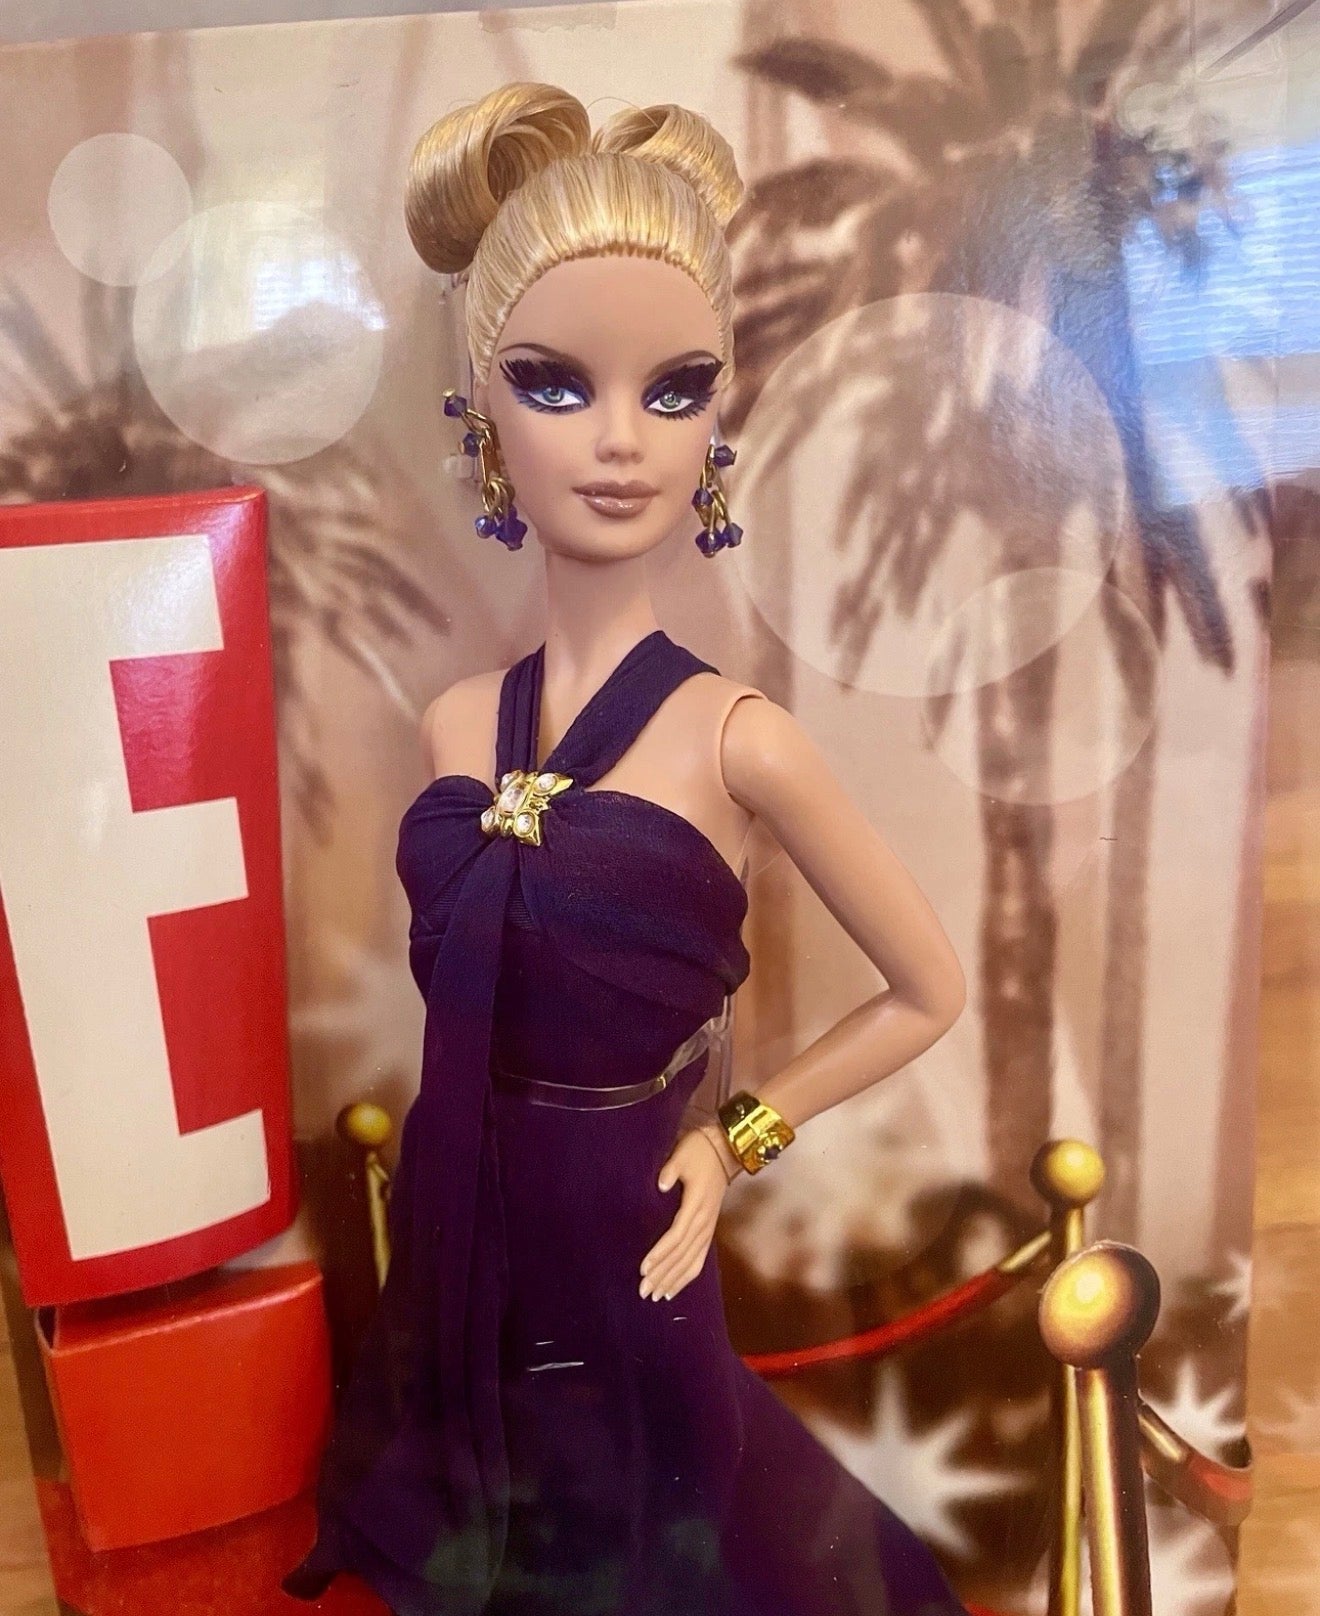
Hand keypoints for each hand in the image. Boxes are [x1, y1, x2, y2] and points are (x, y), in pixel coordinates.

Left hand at [639, 1125, 739, 1300]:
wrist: (724, 1150)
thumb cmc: (699, 1151)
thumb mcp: (682, 1155)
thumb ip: (670, 1170)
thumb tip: (661, 1184)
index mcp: (696, 1205)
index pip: (676, 1236)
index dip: (660, 1253)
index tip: (643, 1268)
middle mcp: (704, 1222)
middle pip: (682, 1255)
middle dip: (662, 1274)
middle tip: (642, 1291)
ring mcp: (708, 1228)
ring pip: (691, 1261)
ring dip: (673, 1280)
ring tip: (655, 1296)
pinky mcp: (709, 1230)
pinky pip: (699, 1259)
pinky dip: (687, 1275)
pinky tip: (674, 1289)